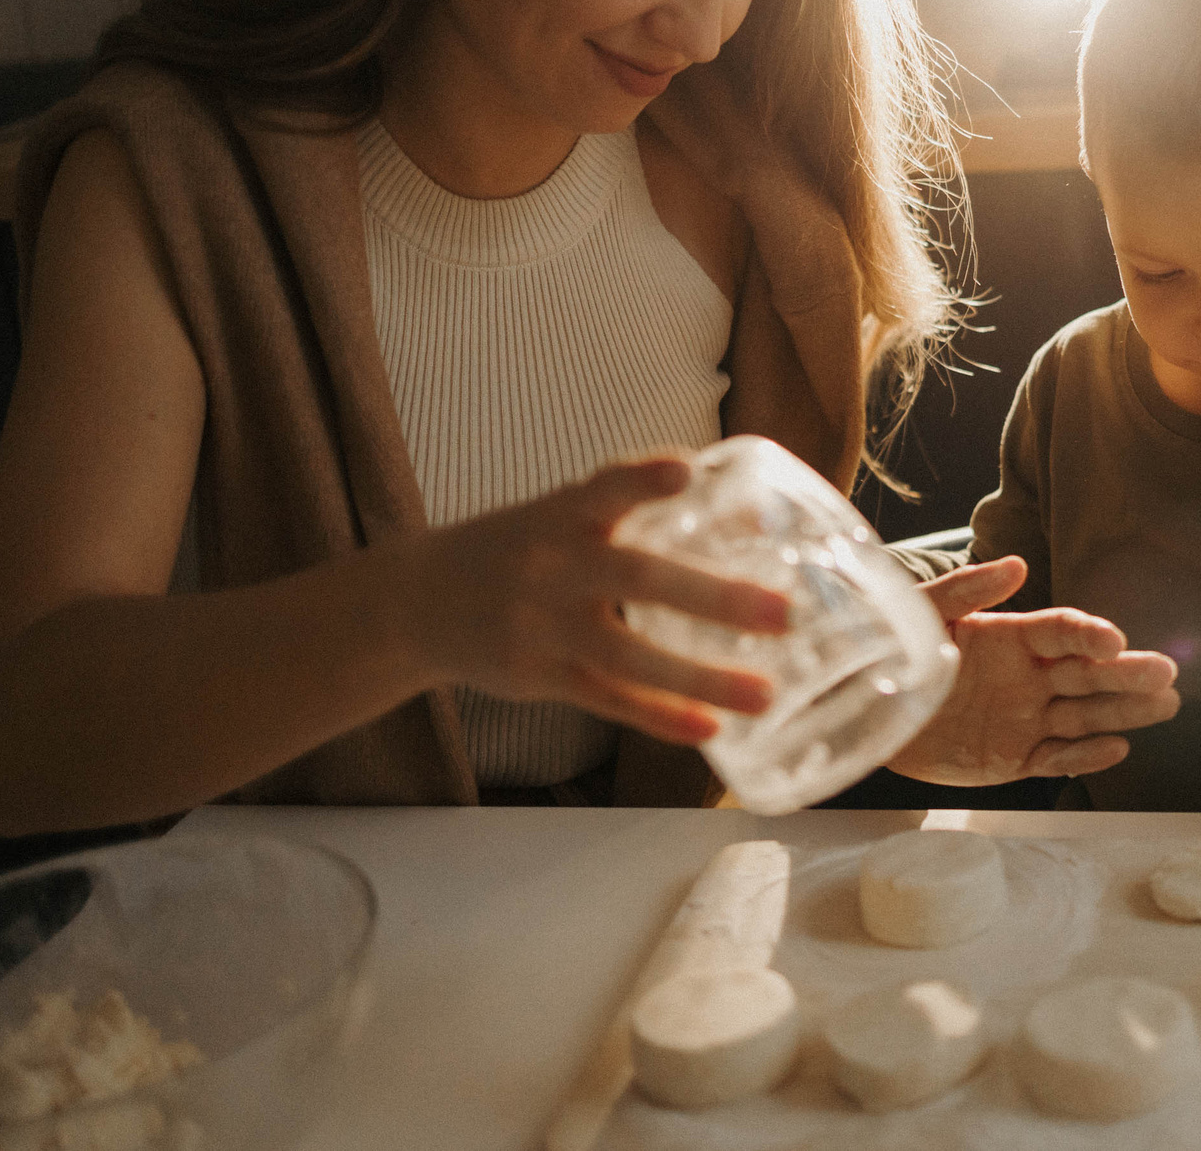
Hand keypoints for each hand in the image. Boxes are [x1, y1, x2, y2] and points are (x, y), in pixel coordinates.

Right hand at [385, 456, 790, 746]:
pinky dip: (660, 716)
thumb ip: (643, 510)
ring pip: (630, 656)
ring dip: (702, 678)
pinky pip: (609, 700)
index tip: (685, 470)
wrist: (416, 602)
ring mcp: (544, 626)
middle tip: (783, 612)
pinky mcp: (540, 676)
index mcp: (564, 514)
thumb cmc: (521, 547)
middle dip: (713, 597)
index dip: (643, 480)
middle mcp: (554, 567)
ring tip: (766, 693)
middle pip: (637, 580)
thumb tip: (756, 517)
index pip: (605, 488)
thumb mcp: (565, 513)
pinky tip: (709, 729)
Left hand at [887, 558, 1182, 783]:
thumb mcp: (923, 613)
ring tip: (1165, 705)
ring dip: (1124, 711)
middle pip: (1087, 674)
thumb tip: (1018, 565)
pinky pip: (1056, 760)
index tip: (1113, 640)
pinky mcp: (1013, 759)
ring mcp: (1025, 719)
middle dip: (1127, 673)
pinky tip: (1116, 748)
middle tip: (1166, 673)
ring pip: (1084, 715)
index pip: (1062, 632)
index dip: (1088, 635)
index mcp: (1012, 636)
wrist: (865, 710)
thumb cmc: (892, 651)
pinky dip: (1085, 757)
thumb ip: (966, 590)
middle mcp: (1028, 676)